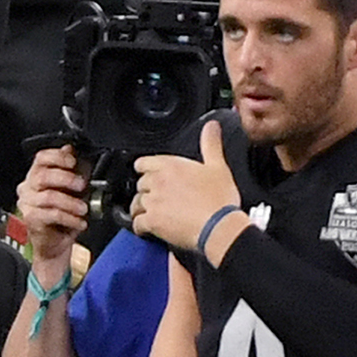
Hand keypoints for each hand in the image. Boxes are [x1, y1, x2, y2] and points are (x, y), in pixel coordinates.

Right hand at [16, 146, 88, 265]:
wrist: (55, 243)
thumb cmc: (61, 217)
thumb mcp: (71, 190)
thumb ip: (71, 169)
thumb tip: (73, 149)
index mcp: (36, 176)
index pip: (41, 158)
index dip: (57, 156)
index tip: (73, 161)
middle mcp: (28, 188)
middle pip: (42, 175)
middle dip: (66, 178)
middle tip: (81, 185)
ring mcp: (27, 204)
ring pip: (49, 197)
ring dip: (71, 203)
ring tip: (83, 209)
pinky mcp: (31, 219)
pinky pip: (51, 215)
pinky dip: (69, 218)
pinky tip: (79, 222)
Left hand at [131, 120, 240, 251]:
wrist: (219, 227)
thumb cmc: (220, 199)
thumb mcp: (218, 166)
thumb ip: (211, 144)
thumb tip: (211, 126)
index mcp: (171, 165)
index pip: (143, 162)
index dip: (145, 169)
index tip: (148, 174)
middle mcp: (158, 181)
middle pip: (140, 184)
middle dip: (147, 191)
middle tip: (158, 198)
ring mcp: (153, 202)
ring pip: (136, 204)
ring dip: (142, 209)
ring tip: (153, 214)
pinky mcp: (152, 221)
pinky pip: (137, 224)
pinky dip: (140, 228)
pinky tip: (147, 230)